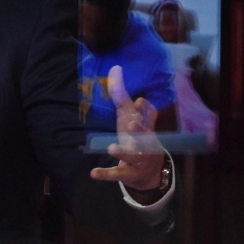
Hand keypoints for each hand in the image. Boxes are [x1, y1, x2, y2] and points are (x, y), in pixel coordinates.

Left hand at [90, 65, 164, 193]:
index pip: (146, 119)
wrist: (150, 173)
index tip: (139, 102)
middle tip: (131, 124)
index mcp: (144, 129)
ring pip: (131, 156)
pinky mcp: (128, 173)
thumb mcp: (134, 120)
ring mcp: (136, 160)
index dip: (144, 111)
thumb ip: (122, 96)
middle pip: (143, 137)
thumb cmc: (140, 140)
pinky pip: (116, 174)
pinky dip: (105, 174)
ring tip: (112, 148)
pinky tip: (92, 173)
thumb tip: (116, 70)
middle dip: (139, 130)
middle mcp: (143, 143)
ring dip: (122, 152)